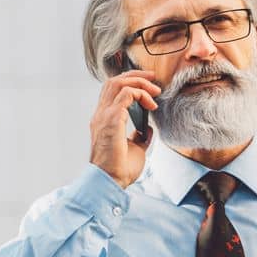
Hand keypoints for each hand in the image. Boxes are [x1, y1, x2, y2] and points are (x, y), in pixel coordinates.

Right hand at [89, 68, 161, 188]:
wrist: (110, 181)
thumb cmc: (119, 170)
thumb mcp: (135, 149)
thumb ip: (139, 137)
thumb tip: (148, 129)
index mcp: (103, 119)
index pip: (112, 91)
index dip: (130, 82)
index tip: (149, 86)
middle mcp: (101, 114)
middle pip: (114, 81)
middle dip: (135, 76)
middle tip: (153, 79)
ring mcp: (104, 115)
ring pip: (118, 83)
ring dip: (139, 82)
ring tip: (155, 91)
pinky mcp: (111, 119)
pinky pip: (126, 94)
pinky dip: (140, 94)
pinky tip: (151, 105)